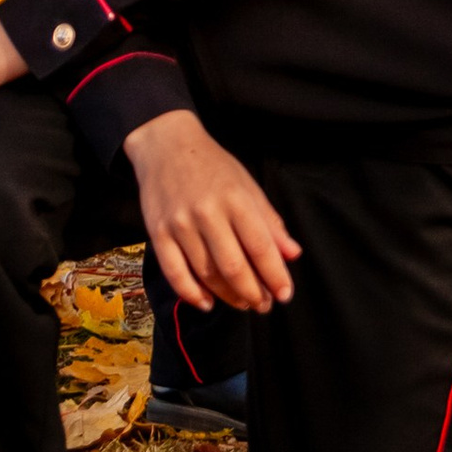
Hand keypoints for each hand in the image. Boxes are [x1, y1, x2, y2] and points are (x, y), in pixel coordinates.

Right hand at [126, 109, 300, 312]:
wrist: (166, 145)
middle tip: (264, 305)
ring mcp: (180, 224)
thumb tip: (293, 254)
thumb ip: (270, 221)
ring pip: (207, 274)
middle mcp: (208, 212)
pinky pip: (175, 273)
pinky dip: (191, 294)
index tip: (284, 295)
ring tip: (243, 304)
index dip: (275, 276)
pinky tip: (207, 303)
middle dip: (253, 293)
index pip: (260, 246)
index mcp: (236, 198)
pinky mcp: (158, 233)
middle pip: (234, 267)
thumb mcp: (247, 185)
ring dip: (228, 296)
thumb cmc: (213, 166)